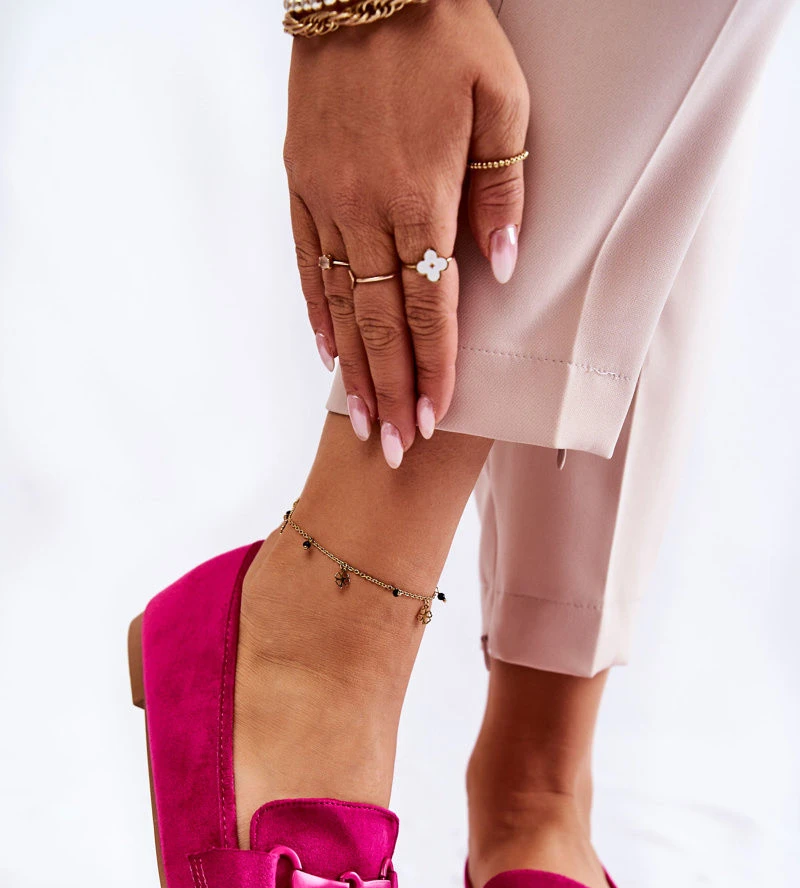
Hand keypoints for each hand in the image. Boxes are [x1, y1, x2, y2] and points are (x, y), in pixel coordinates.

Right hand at [284, 0, 529, 465]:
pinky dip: (318, 310)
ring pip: (341, 302)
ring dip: (353, 367)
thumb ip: (503, 191)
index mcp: (421, 196)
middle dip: (390, 391)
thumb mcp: (502, 101)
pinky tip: (325, 351)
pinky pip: (307, 260)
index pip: (431, 306)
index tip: (434, 420)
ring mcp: (326, 198)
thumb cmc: (449, 35)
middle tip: (392, 449)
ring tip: (359, 419)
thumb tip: (501, 270)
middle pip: (381, 322)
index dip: (434, 369)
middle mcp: (367, 209)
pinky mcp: (300, 182)